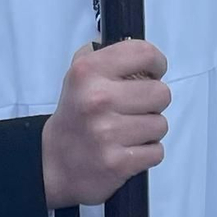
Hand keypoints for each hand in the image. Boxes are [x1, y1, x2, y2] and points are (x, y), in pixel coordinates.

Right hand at [41, 40, 169, 208]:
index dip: (156, 62)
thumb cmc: (75, 116)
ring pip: (161, 124)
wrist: (56, 163)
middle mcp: (97, 99)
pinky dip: (148, 152)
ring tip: (129, 130)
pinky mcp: (118, 162)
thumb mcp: (78, 75)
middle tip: (136, 107)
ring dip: (150, 129)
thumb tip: (140, 55)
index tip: (153, 72)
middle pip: (161, 93)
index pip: (144, 53)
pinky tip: (129, 148)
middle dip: (154, 101)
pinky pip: (157, 151)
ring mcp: (107, 133)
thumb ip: (106, 56)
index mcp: (88, 71)